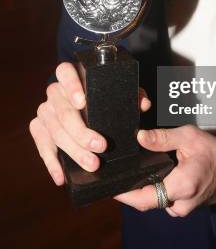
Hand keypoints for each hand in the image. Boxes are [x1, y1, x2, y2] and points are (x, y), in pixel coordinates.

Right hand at [29, 62, 150, 185]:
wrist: (83, 103)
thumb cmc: (104, 95)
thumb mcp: (119, 91)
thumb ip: (133, 94)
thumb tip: (143, 104)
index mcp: (71, 75)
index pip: (65, 72)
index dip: (71, 87)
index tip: (83, 103)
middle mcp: (55, 92)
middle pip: (63, 111)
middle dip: (81, 131)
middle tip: (100, 146)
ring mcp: (45, 110)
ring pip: (54, 131)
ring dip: (73, 150)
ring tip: (92, 163)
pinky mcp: (39, 128)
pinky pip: (42, 146)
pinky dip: (52, 163)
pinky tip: (62, 175)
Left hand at [114, 125, 215, 216]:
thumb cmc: (214, 153)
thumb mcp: (190, 137)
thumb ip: (163, 138)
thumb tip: (139, 137)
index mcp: (180, 186)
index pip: (143, 197)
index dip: (124, 195)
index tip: (108, 186)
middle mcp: (179, 203)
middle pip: (145, 200)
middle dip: (130, 189)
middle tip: (116, 174)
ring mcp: (181, 208)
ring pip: (154, 200)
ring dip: (143, 188)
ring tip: (130, 171)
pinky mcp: (182, 206)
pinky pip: (162, 200)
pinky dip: (154, 189)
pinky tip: (149, 175)